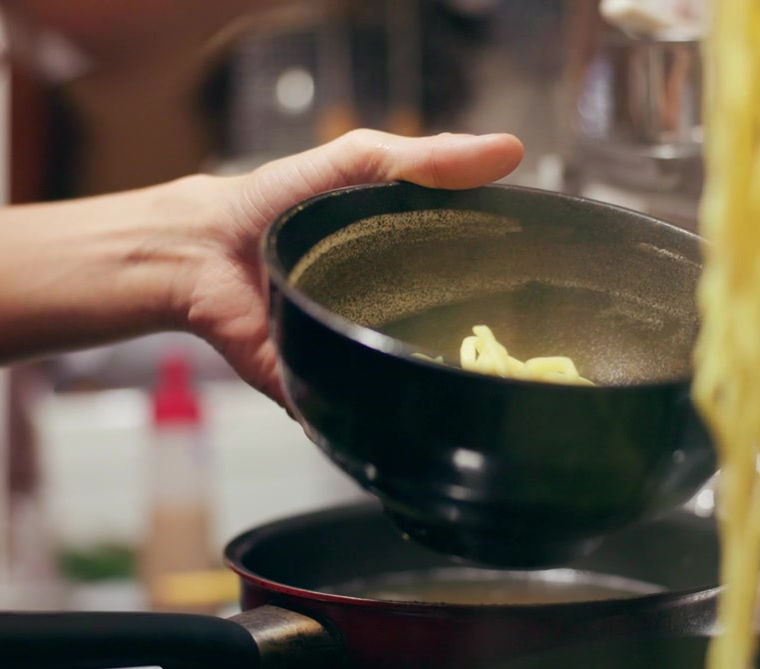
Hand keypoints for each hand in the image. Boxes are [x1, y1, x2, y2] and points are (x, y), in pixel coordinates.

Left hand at [177, 130, 523, 404]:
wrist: (200, 251)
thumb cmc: (277, 199)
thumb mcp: (358, 161)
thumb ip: (425, 158)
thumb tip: (510, 150)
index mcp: (410, 260)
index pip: (477, 276)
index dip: (516, 282)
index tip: (560, 291)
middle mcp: (395, 313)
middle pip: (456, 336)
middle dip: (493, 346)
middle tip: (537, 352)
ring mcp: (362, 355)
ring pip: (418, 384)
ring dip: (448, 390)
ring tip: (494, 394)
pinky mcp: (326, 389)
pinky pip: (363, 416)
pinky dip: (386, 425)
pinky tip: (424, 427)